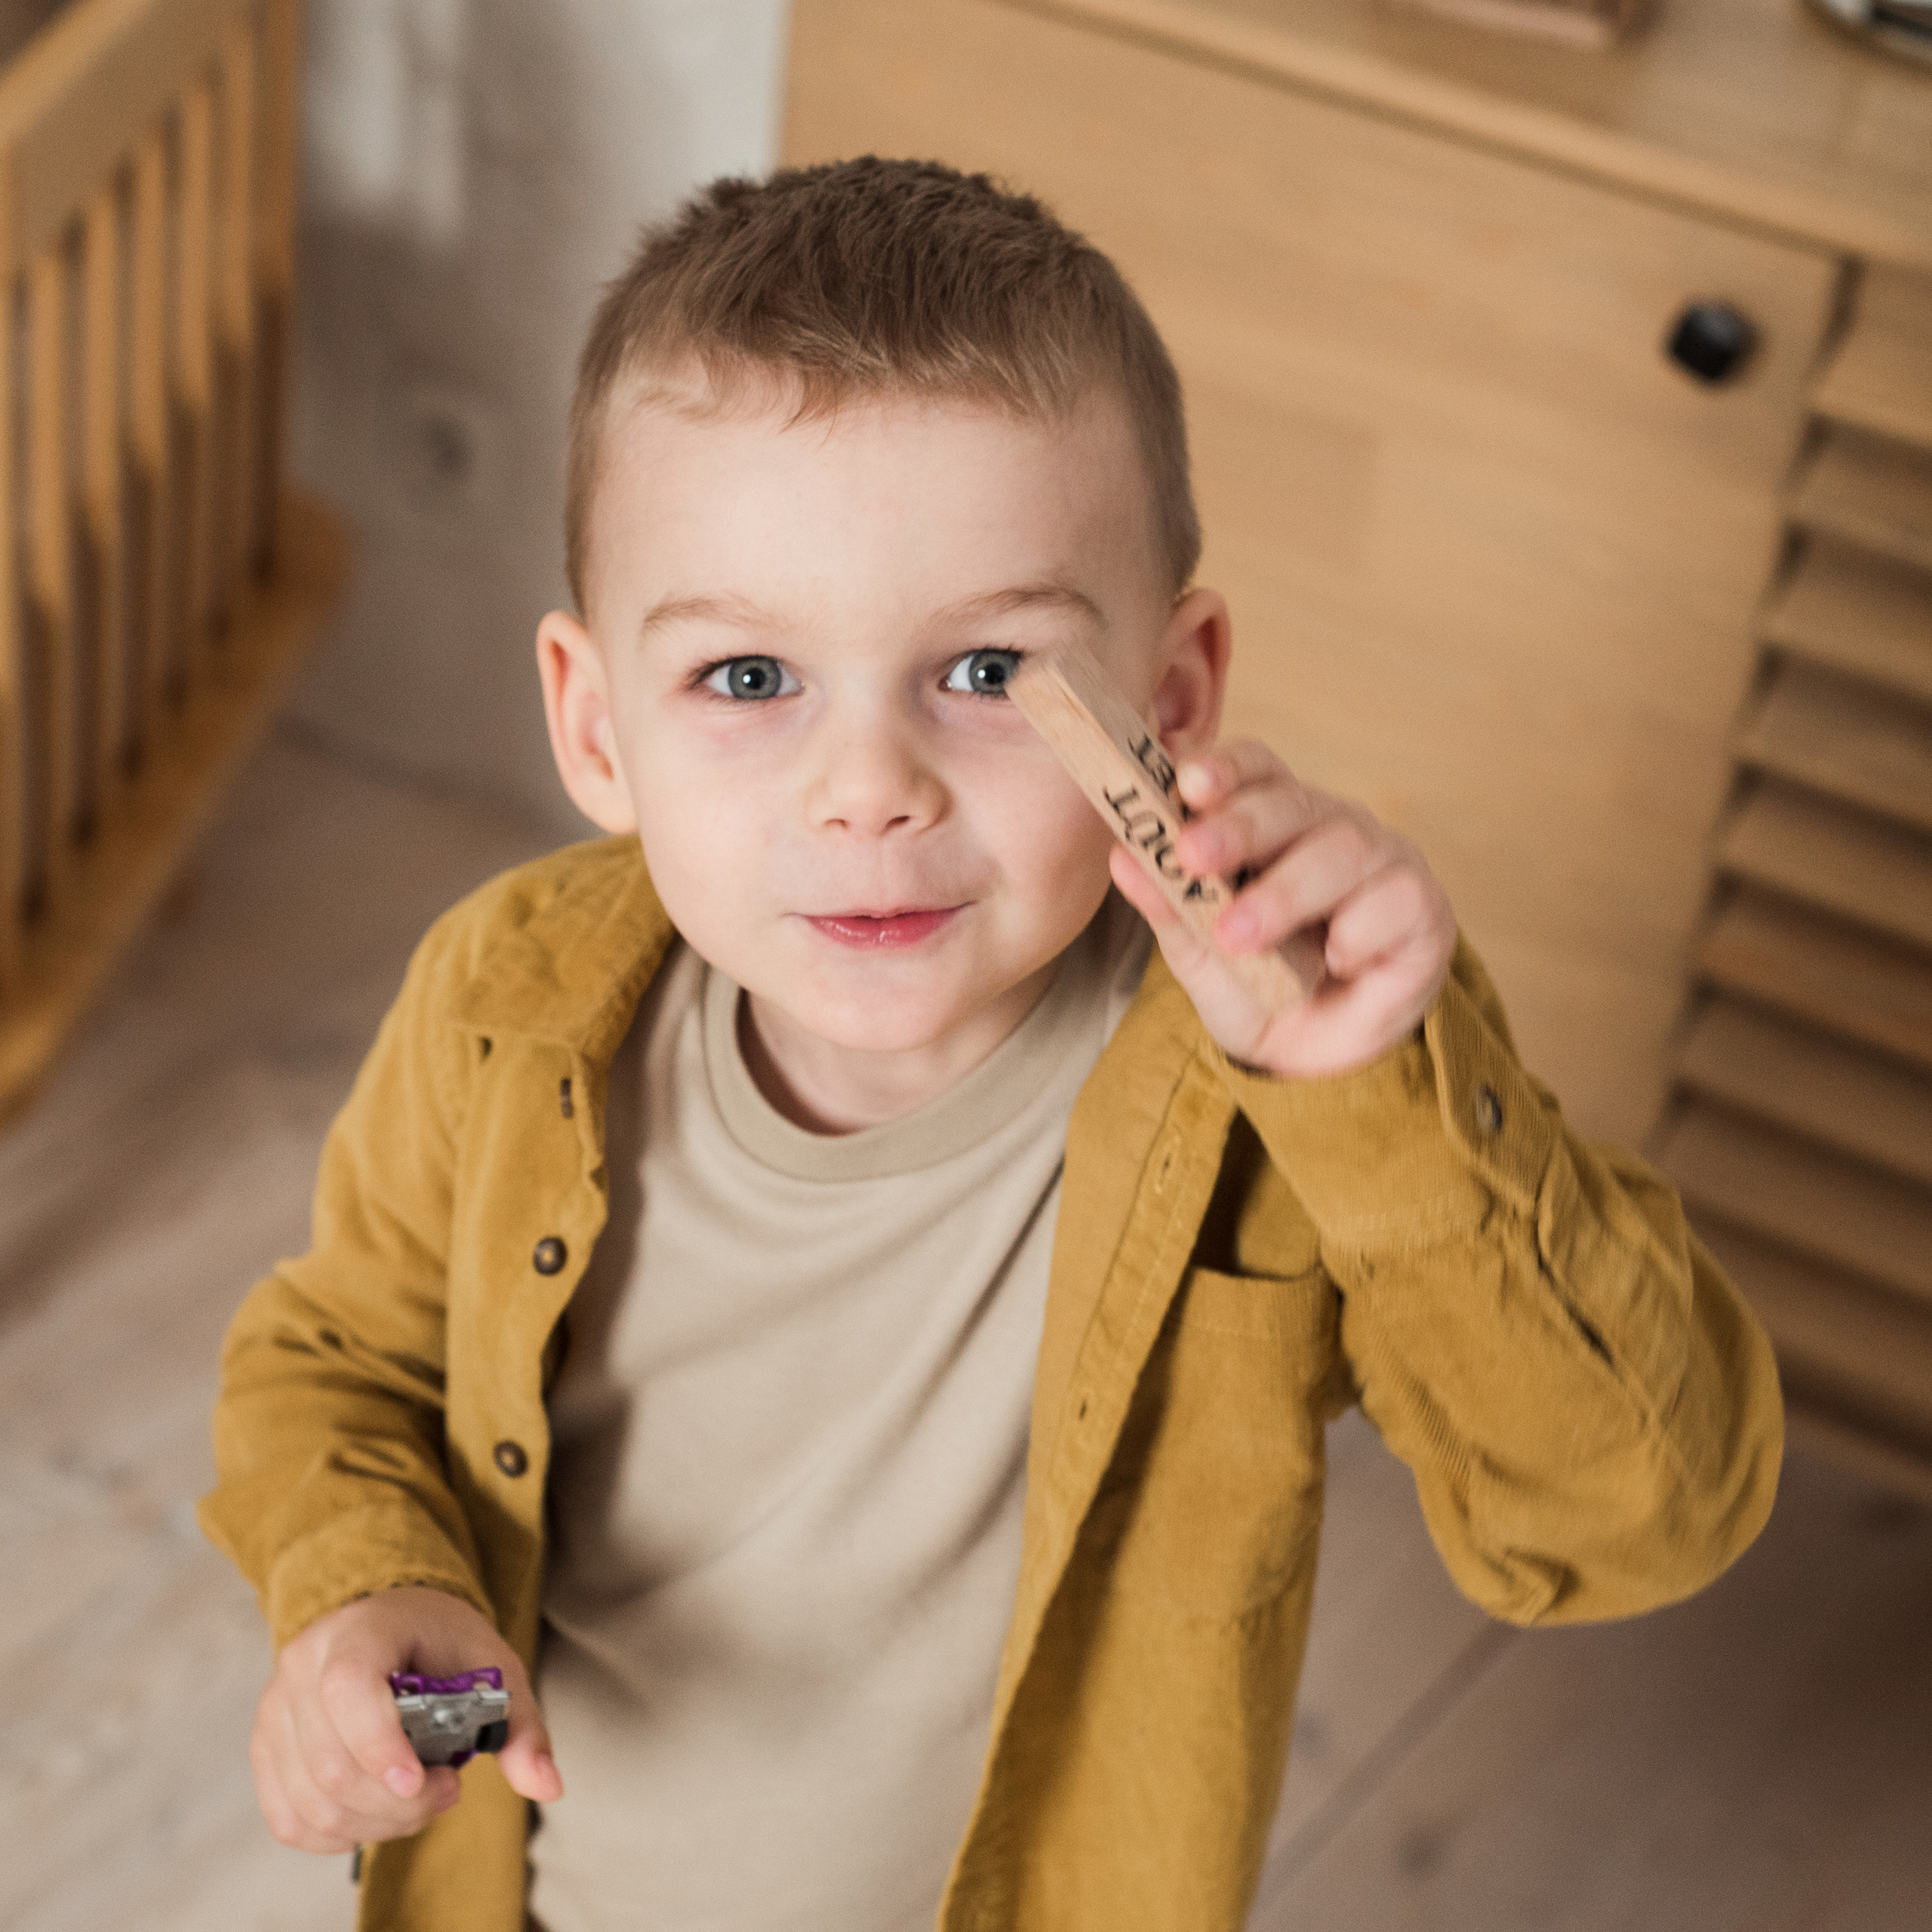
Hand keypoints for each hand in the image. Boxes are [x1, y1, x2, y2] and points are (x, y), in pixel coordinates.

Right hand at [251, 1584, 561, 1854]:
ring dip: (374, 1823)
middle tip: (448, 1790)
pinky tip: (376, 1814)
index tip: (422, 1782)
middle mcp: (303, 1669)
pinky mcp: (265, 1750)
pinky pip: (290, 1819)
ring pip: (312, 1801)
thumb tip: (548, 1785)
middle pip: (333, 1763)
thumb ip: (519, 1724)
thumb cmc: (438, 1639)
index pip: (349, 1690)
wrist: (385, 1615)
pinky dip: (336, 1834)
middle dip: (399, 1802)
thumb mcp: (491, 1663)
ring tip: (418, 1800)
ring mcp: (276, 1711)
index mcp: (359, 1632)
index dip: (380, 1746)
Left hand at [1108, 741, 1455, 1077]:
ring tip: (1238, 934)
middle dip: (1239, 826)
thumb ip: (1168, 904)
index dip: (1223, 769)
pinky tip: (1334, 961)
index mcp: (1275, 823)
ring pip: (1340, 850)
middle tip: (1193, 855)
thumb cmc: (1258, 987)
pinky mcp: (1423, 908)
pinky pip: (1393, 901)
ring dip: (1284, 892)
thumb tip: (1122, 856)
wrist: (1314, 1059)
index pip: (1254, 770)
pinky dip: (1356, 932)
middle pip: (1291, 802)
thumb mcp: (1200, 954)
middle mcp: (1330, 828)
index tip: (1186, 783)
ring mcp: (1383, 862)